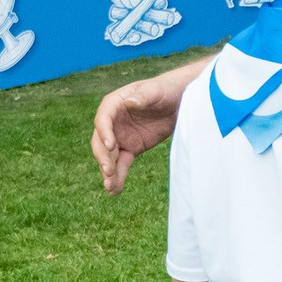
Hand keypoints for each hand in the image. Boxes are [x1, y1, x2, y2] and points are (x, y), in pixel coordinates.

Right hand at [91, 73, 184, 193]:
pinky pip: (121, 164)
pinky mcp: (131, 148)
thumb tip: (129, 102)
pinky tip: (115, 190)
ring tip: (110, 187)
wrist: (181, 101)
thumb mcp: (156, 90)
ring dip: (108, 171)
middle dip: (103, 156)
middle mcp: (113, 122)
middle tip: (109, 170)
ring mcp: (120, 136)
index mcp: (115, 103)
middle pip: (100, 140)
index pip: (103, 118)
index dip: (104, 132)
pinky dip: (118, 177)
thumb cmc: (166, 90)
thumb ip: (143, 96)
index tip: (111, 146)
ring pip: (109, 156)